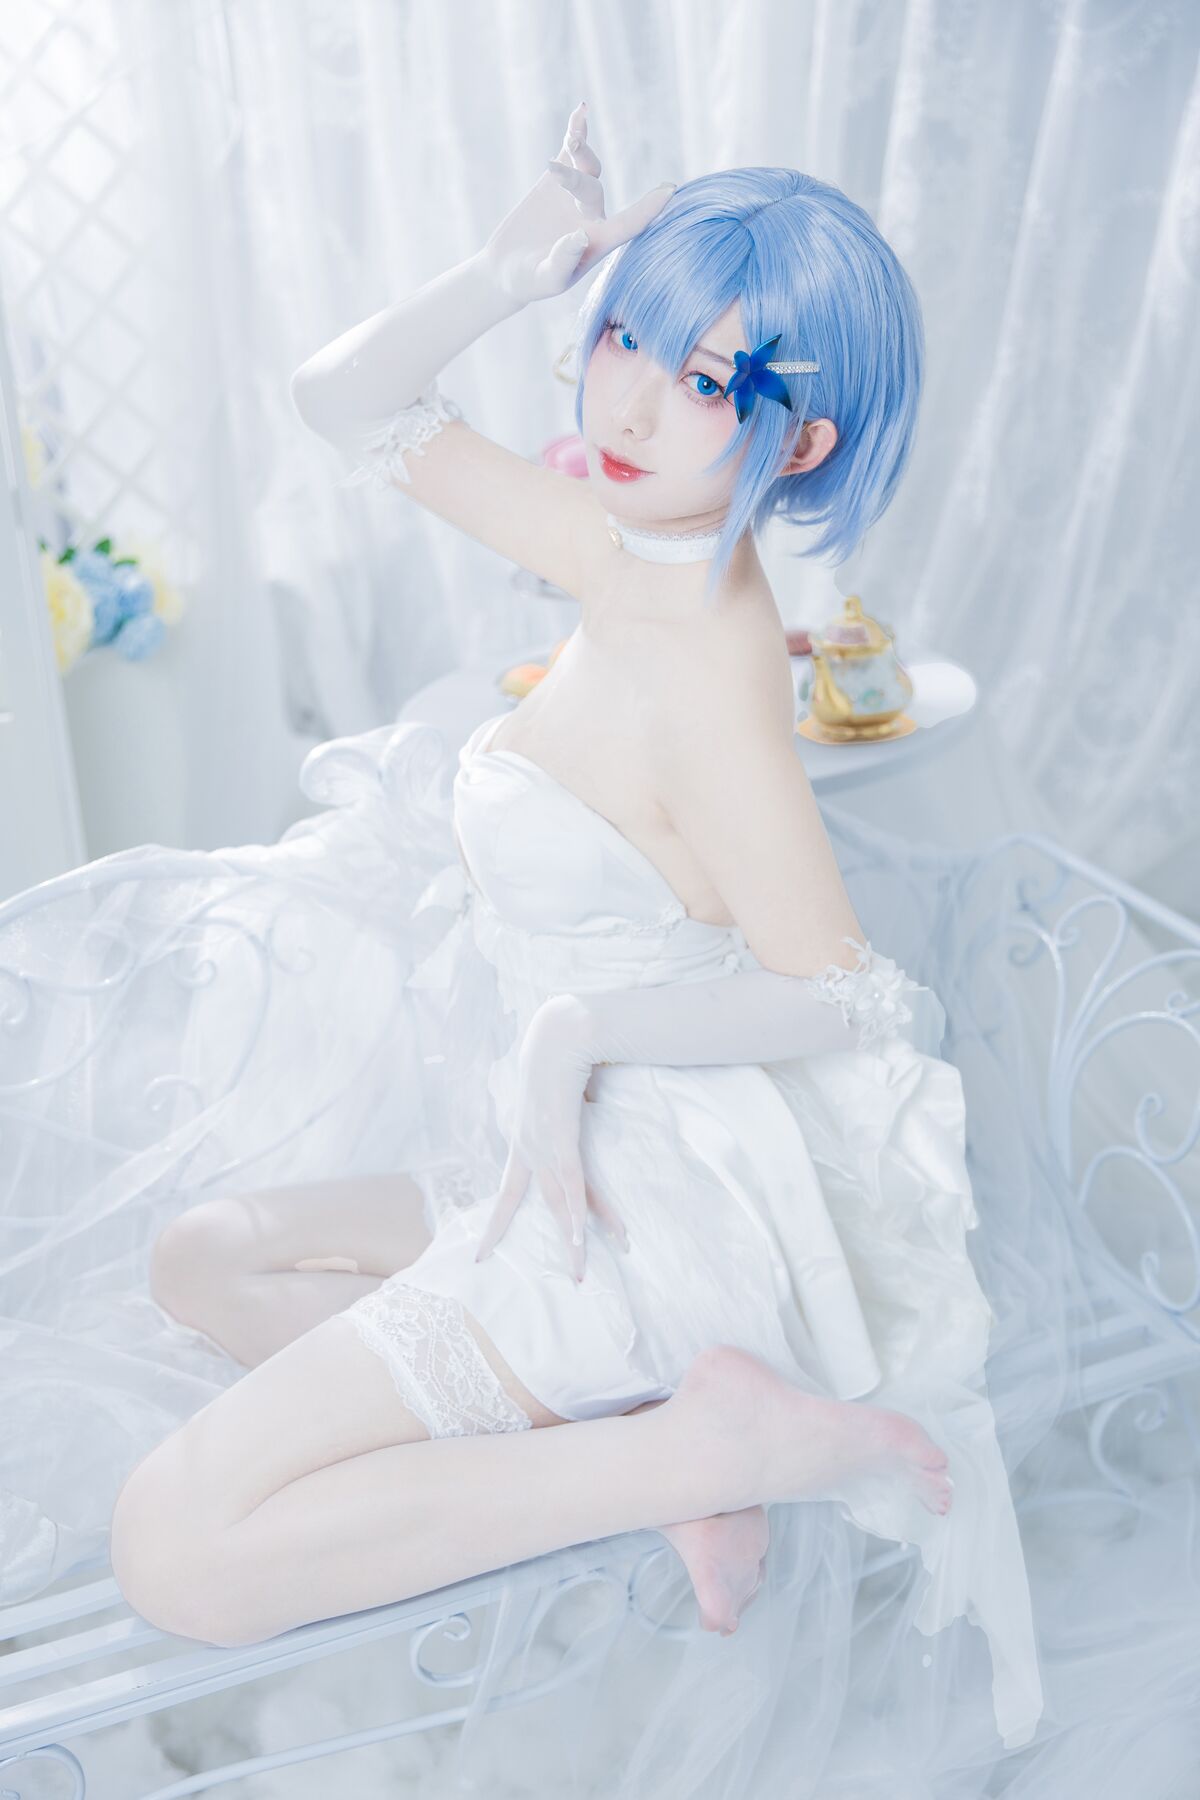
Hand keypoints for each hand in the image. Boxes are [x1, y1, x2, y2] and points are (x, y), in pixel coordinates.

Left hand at [473, 993, 630, 1281]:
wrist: (559, 1035)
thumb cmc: (558, 1058)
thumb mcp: (556, 1091)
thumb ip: (567, 1106)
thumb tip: (587, 1102)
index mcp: (521, 1142)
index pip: (507, 1194)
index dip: (496, 1225)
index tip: (482, 1254)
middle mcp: (528, 1149)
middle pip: (544, 1205)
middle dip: (556, 1243)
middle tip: (569, 1278)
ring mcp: (543, 1145)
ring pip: (561, 1203)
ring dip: (575, 1240)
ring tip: (582, 1272)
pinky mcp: (561, 1138)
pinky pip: (572, 1183)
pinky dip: (578, 1212)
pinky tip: (581, 1237)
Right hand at [478, 101, 676, 307]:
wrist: (506, 269)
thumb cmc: (530, 283)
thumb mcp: (546, 280)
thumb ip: (563, 262)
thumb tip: (581, 235)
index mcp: (599, 242)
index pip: (629, 224)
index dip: (648, 209)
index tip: (669, 190)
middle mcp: (592, 215)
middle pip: (594, 188)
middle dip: (575, 177)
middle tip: (553, 170)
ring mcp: (575, 193)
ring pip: (587, 165)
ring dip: (580, 148)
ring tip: (571, 138)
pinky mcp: (556, 178)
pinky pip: (570, 151)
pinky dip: (576, 130)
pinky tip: (582, 110)